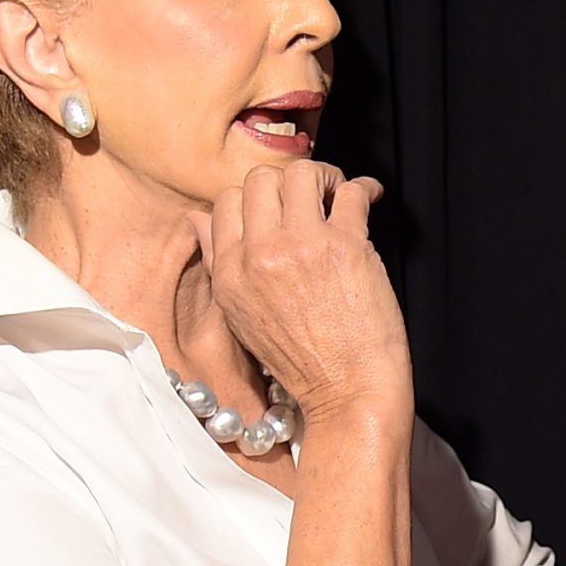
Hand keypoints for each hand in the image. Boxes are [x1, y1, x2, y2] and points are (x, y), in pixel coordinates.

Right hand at [188, 161, 411, 425]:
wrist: (348, 392)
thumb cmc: (302, 360)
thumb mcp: (240, 315)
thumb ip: (219, 262)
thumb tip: (196, 217)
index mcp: (230, 272)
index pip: (226, 201)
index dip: (257, 197)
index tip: (282, 207)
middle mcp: (260, 254)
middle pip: (261, 178)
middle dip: (289, 180)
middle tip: (314, 196)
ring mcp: (302, 246)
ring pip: (302, 173)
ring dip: (325, 176)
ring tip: (339, 194)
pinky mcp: (346, 247)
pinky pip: (352, 193)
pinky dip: (364, 188)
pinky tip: (369, 196)